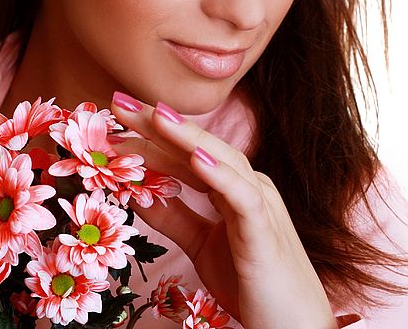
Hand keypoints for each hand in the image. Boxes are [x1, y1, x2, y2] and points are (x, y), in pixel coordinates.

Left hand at [109, 92, 338, 328]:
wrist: (293, 327)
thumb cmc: (252, 284)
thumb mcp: (202, 245)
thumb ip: (174, 218)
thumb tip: (138, 192)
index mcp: (234, 189)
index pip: (187, 154)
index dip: (151, 135)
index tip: (114, 120)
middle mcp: (249, 187)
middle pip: (200, 147)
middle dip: (160, 124)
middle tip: (120, 102)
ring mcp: (260, 205)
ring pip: (222, 161)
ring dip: (187, 138)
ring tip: (155, 116)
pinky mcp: (265, 232)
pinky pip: (242, 197)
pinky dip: (219, 174)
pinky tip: (196, 157)